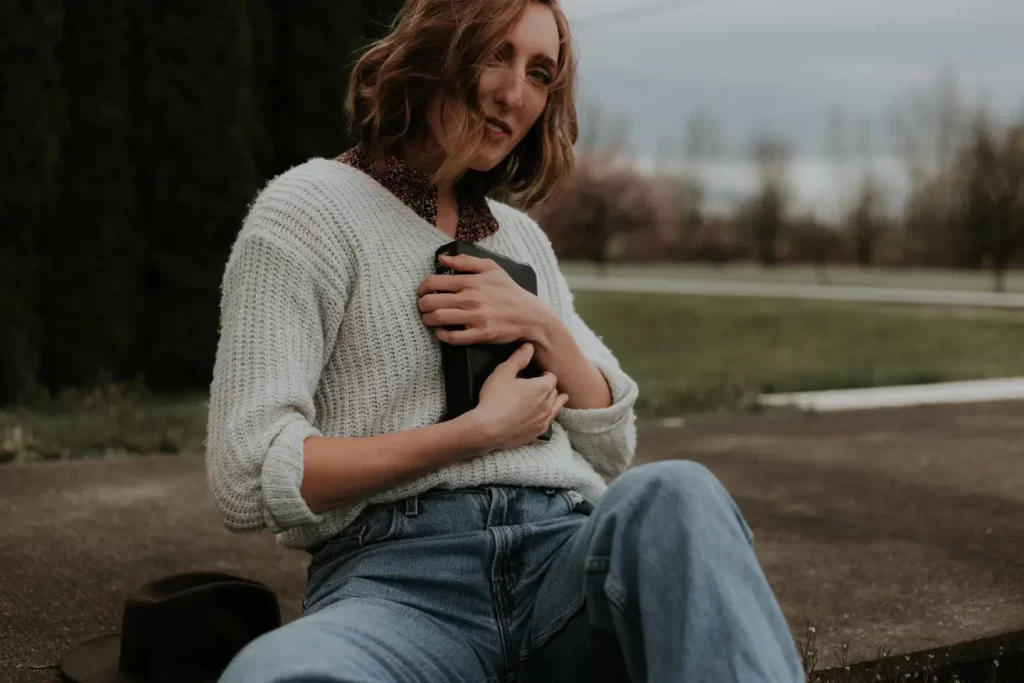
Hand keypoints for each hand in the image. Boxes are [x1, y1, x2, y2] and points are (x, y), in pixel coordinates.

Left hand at [417, 253, 551, 345]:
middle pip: (431, 302)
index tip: (422, 292)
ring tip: (428, 319)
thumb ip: (465, 262)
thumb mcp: (492, 269)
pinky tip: (441, 332)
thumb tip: (442, 258)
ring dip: (427, 320)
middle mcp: (471, 299)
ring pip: (438, 318)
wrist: (530, 316)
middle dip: (421, 305)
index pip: (434, 282)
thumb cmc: (509, 291)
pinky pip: (452, 337)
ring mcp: (475, 318)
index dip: (422, 288)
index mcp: (471, 281)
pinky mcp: (480, 334)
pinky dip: (441, 335)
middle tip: (423, 307)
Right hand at [471, 343, 567, 449]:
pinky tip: (543, 418)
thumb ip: (518, 358)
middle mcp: (547, 404)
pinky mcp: (537, 433)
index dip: (545, 375)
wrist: (487, 429)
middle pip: (555, 392)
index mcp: (542, 387)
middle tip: (542, 386)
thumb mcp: (503, 372)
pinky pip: (548, 423)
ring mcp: (543, 420)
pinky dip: (547, 418)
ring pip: (556, 408)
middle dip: (550, 388)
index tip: (540, 375)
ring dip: (554, 402)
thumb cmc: (494, 400)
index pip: (551, 377)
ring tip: (554, 400)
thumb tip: (529, 347)